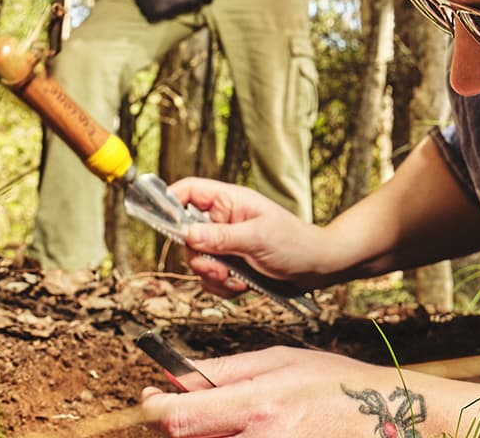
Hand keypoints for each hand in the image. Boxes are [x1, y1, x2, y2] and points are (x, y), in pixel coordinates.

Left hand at [142, 347, 463, 437]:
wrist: (391, 416)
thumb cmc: (338, 385)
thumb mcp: (283, 361)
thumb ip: (228, 371)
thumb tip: (177, 378)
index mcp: (258, 406)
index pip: (179, 419)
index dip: (154, 411)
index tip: (150, 399)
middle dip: (182, 426)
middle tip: (194, 409)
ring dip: (212, 434)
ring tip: (242, 417)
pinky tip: (259, 427)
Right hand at [169, 177, 329, 296]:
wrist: (317, 268)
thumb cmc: (295, 243)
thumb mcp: (258, 238)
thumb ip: (221, 237)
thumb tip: (188, 234)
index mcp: (229, 201)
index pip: (189, 191)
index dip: (170, 202)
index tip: (162, 223)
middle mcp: (223, 220)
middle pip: (186, 234)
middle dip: (199, 257)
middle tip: (217, 268)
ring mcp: (225, 242)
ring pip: (197, 260)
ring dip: (212, 276)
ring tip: (236, 279)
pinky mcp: (229, 263)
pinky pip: (209, 277)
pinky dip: (220, 286)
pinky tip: (240, 286)